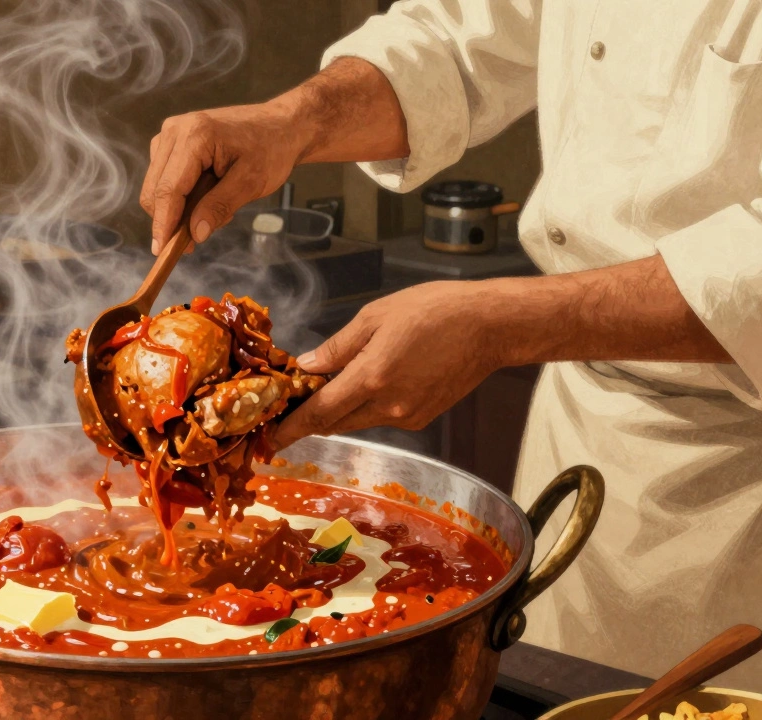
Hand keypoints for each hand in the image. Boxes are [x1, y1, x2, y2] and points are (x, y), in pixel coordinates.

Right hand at [140, 101, 311, 253]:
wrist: (279, 125)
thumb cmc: (271, 148)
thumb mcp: (252, 182)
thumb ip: (220, 207)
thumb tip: (195, 234)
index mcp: (195, 135)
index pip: (168, 188)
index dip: (163, 223)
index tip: (161, 251)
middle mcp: (175, 130)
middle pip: (155, 189)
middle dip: (171, 219)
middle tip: (200, 235)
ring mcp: (170, 134)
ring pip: (156, 187)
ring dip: (178, 208)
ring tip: (214, 207)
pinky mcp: (171, 142)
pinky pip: (163, 179)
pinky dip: (181, 196)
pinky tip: (207, 194)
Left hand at [273, 281, 505, 448]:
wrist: (490, 326)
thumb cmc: (434, 310)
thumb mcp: (376, 316)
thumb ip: (338, 347)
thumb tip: (306, 367)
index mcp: (371, 378)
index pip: (319, 414)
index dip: (292, 428)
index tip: (271, 438)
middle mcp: (388, 406)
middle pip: (336, 423)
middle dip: (310, 420)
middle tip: (288, 412)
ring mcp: (407, 415)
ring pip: (359, 420)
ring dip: (338, 411)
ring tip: (324, 392)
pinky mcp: (423, 417)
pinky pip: (382, 417)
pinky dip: (366, 406)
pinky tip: (368, 385)